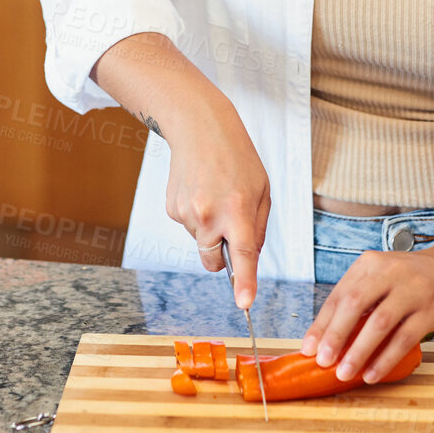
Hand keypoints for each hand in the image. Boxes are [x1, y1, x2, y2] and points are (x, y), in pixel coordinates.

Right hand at [161, 103, 269, 309]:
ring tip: (214, 194)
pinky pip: (188, 227)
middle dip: (221, 256)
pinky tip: (200, 191)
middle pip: (213, 262)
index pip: (243, 256)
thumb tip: (248, 259)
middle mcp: (209, 215)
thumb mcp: (261, 191)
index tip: (244, 304)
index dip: (244, 283)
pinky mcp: (172, 209)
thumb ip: (257, 228)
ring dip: (209, 229)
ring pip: (201, 243)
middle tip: (228, 226)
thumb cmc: (236, 157)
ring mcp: (187, 213)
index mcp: (238, 210)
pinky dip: (196, 216)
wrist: (199, 128)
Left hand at [301, 246, 433, 382]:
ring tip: (345, 372)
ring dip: (359, 351)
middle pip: (355, 304)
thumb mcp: (379, 277)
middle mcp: (390, 272)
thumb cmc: (407, 279)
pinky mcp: (431, 311)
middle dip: (335, 335)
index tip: (309, 348)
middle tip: (324, 361)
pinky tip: (373, 373)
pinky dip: (386, 358)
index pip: (339, 295)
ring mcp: (412, 290)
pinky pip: (404, 338)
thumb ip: (356, 301)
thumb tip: (325, 339)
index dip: (321, 324)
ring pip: (379, 323)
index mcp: (369, 264)